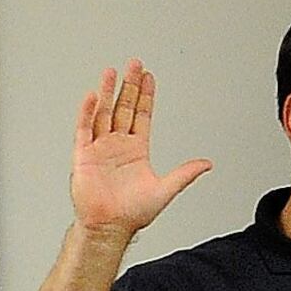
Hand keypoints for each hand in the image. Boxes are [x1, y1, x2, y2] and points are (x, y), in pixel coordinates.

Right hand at [71, 62, 213, 235]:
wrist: (110, 226)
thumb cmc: (133, 212)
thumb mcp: (165, 189)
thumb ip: (185, 174)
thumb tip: (207, 164)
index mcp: (137, 150)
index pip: (142, 115)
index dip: (145, 96)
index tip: (148, 77)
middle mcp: (118, 144)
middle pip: (123, 107)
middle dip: (129, 85)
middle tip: (133, 64)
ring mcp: (100, 147)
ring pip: (103, 113)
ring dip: (107, 92)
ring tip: (112, 72)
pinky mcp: (84, 154)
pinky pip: (85, 128)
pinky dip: (87, 112)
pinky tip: (93, 96)